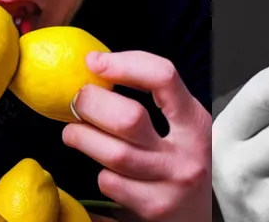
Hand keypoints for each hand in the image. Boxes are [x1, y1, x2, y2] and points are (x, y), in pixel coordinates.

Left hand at [63, 51, 209, 221]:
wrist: (196, 218)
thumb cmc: (182, 163)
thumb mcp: (183, 129)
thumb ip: (157, 104)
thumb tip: (103, 69)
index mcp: (196, 120)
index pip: (163, 77)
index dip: (126, 64)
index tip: (96, 62)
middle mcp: (186, 151)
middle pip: (130, 118)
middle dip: (93, 103)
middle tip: (77, 100)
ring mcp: (169, 183)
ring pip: (114, 154)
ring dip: (83, 137)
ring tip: (72, 131)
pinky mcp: (151, 209)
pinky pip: (111, 185)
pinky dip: (98, 173)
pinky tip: (98, 167)